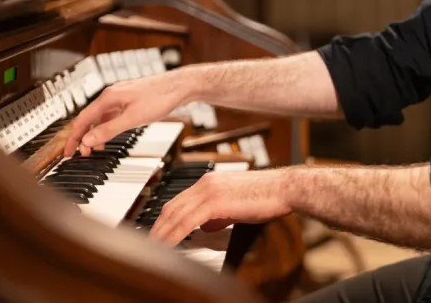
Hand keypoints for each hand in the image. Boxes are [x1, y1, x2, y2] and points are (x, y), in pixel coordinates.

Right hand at [63, 72, 193, 156]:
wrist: (180, 86)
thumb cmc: (160, 97)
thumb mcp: (132, 118)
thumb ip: (109, 130)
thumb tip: (88, 140)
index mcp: (108, 97)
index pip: (82, 120)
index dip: (73, 137)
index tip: (68, 152)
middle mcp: (112, 95)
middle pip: (88, 118)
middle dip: (82, 137)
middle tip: (79, 154)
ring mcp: (121, 97)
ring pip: (100, 117)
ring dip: (95, 133)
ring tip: (94, 149)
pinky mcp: (130, 100)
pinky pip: (111, 115)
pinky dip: (107, 127)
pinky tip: (110, 135)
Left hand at [149, 168, 293, 244]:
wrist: (283, 189)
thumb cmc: (266, 197)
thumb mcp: (236, 206)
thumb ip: (219, 214)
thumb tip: (207, 226)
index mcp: (209, 182)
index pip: (178, 200)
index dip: (164, 218)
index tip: (157, 231)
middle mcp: (205, 183)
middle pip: (171, 206)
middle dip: (157, 226)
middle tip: (148, 243)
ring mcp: (209, 191)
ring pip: (175, 214)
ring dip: (161, 232)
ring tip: (152, 248)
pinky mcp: (214, 202)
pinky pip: (186, 221)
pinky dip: (174, 234)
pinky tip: (168, 245)